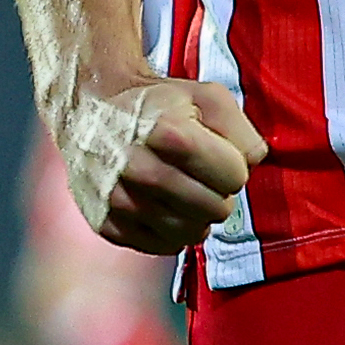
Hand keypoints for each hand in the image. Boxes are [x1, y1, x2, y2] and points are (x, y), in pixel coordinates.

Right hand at [55, 76, 264, 253]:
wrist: (91, 108)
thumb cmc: (157, 104)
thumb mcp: (207, 97)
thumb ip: (242, 130)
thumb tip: (253, 163)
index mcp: (169, 133)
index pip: (234, 177)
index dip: (233, 166)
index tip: (218, 154)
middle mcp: (139, 169)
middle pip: (214, 209)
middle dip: (218, 193)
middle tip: (202, 175)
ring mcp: (118, 199)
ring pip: (189, 233)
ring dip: (197, 216)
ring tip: (185, 191)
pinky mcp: (104, 222)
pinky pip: (159, 246)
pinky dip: (171, 232)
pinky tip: (166, 208)